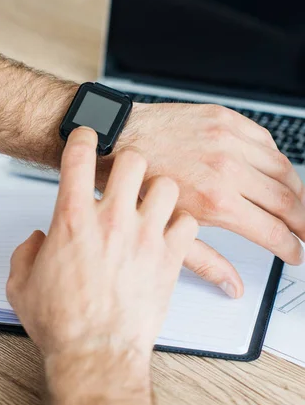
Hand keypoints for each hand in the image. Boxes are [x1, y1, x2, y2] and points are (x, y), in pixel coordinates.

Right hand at [6, 127, 197, 359]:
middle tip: (127, 173)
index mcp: (72, 219)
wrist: (96, 355)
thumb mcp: (22, 284)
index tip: (87, 136)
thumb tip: (37, 240)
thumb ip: (26, 252)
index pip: (79, 156)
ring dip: (160, 191)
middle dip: (129, 160)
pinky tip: (171, 234)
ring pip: (167, 185)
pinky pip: (189, 224)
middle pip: (132, 159)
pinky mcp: (169, 259)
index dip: (83, 137)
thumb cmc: (63, 324)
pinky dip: (182, 224)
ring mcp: (144, 237)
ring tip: (153, 203)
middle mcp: (112, 220)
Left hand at [103, 102, 304, 298]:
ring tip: (295, 205)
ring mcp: (228, 140)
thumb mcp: (167, 232)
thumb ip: (206, 260)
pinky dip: (275, 159)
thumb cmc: (136, 183)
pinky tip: (272, 171)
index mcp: (216, 200)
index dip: (291, 247)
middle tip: (304, 232)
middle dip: (302, 222)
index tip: (294, 253)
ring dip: (296, 191)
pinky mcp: (224, 118)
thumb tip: (232, 285)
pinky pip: (265, 140)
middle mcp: (228, 168)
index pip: (273, 231)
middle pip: (287, 201)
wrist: (117, 139)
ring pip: (283, 169)